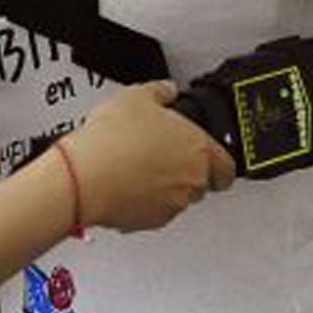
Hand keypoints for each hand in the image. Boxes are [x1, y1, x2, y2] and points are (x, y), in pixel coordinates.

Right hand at [67, 81, 235, 232]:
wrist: (84, 177)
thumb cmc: (113, 139)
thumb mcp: (137, 96)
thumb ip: (160, 91)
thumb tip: (166, 90)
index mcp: (199, 150)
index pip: (227, 167)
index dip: (220, 163)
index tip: (211, 159)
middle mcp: (190, 182)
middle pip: (201, 182)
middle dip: (184, 170)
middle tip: (161, 155)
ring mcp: (169, 205)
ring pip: (175, 198)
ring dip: (162, 186)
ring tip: (137, 166)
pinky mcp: (145, 222)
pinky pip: (150, 211)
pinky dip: (141, 201)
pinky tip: (123, 183)